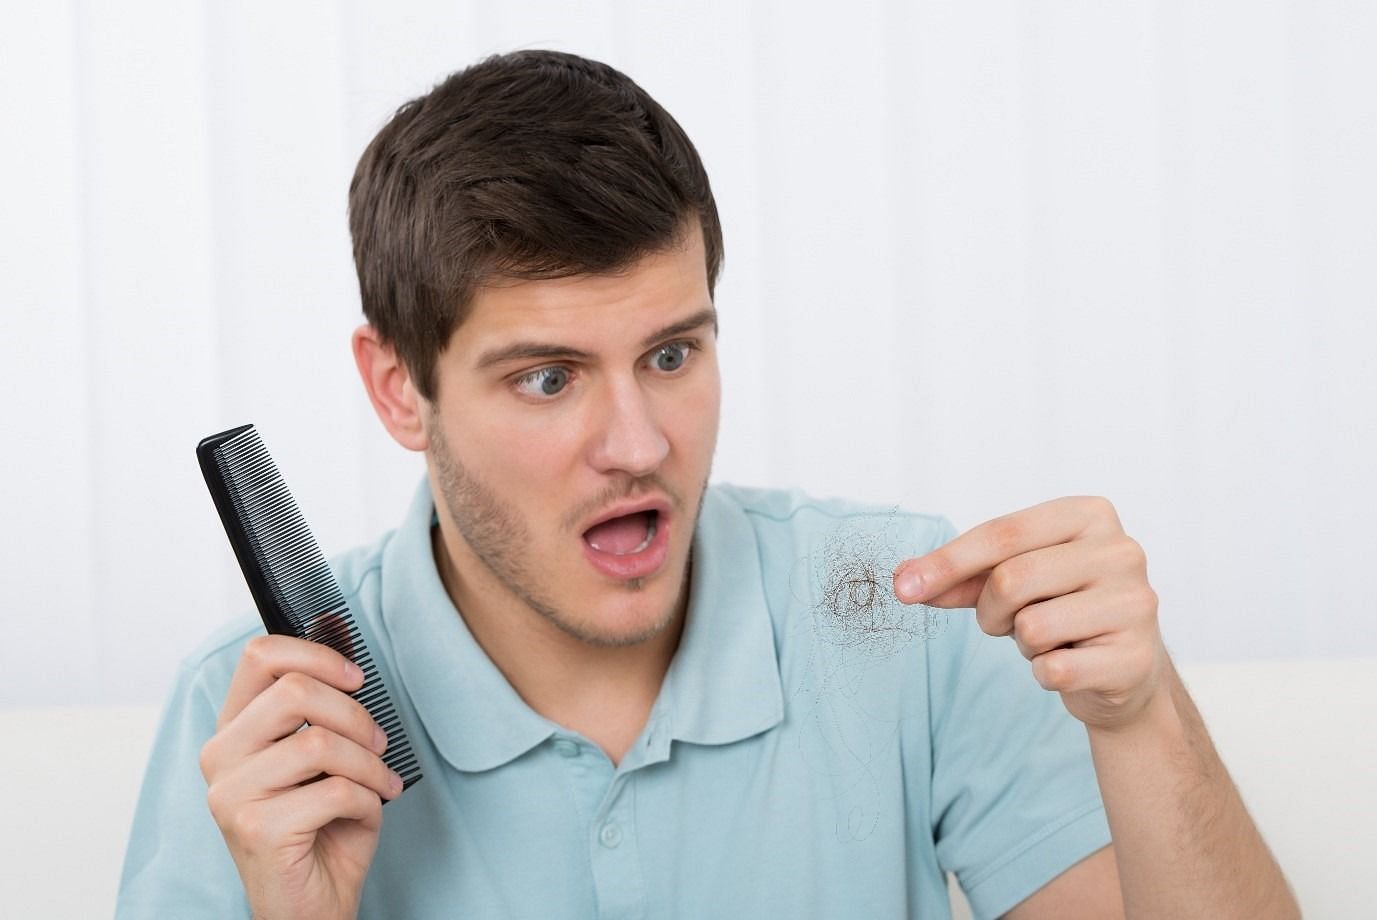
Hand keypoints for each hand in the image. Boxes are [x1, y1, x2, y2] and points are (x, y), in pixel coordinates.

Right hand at [199, 635, 402, 918]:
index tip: (355, 678)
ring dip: (368, 763)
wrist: (310, 904)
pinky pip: (334, 790)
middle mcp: (221, 756)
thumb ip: (321, 715)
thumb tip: (349, 670)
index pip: (260, 657)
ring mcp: (232, 793)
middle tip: (377, 742)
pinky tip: (364, 812)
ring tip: (378, 782)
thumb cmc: (321, 828)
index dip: (316, 654)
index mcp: (235, 729)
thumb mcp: (320, 760)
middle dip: (354, 714)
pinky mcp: (255, 828)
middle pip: (294, 691)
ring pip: (319, 742)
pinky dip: (367, 799)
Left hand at [893, 496, 1166, 732]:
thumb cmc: (1061, 608)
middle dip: (990, 610)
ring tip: (1050, 639)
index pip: (1002, 533)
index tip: (903, 587)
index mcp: (1090, 515)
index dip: (946, 562)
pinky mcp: (1135, 658)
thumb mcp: (1012, 579)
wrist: (1125, 667)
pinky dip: (1045, 673)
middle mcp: (1122, 551)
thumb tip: (904, 579)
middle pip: (1011, 578)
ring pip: (1032, 626)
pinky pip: (1053, 669)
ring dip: (1023, 642)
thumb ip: (960, 575)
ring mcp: (1135, 604)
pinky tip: (1071, 663)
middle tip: (1006, 621)